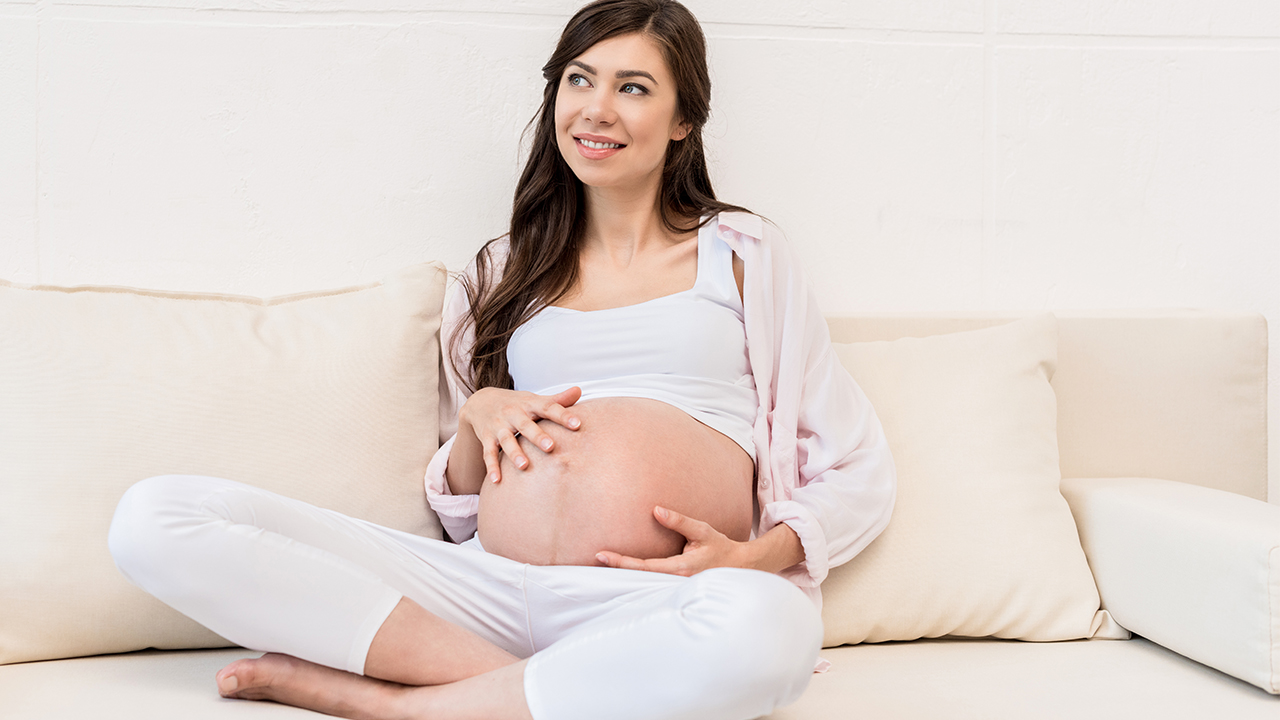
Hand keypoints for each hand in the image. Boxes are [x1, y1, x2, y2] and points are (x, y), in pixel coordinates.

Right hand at [459, 386, 580, 483]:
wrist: (481, 401)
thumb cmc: (517, 404)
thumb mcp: (534, 400)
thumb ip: (557, 400)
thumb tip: (579, 391)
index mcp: (529, 404)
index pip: (548, 408)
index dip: (563, 415)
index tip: (577, 424)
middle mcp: (513, 414)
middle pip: (526, 425)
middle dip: (537, 436)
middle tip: (550, 446)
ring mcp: (498, 426)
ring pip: (506, 440)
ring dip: (514, 453)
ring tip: (524, 466)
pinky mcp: (486, 438)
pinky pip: (488, 454)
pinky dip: (492, 467)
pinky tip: (497, 480)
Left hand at [595, 507, 749, 575]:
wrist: (739, 569)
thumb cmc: (720, 548)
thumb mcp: (702, 531)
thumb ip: (679, 521)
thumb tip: (655, 510)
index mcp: (679, 569)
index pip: (643, 566)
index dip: (621, 562)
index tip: (602, 555)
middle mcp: (674, 583)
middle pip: (638, 579)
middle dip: (616, 571)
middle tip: (593, 560)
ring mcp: (674, 589)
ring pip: (644, 584)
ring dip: (625, 576)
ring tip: (602, 566)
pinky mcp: (675, 590)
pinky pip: (652, 585)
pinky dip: (637, 579)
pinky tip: (624, 574)